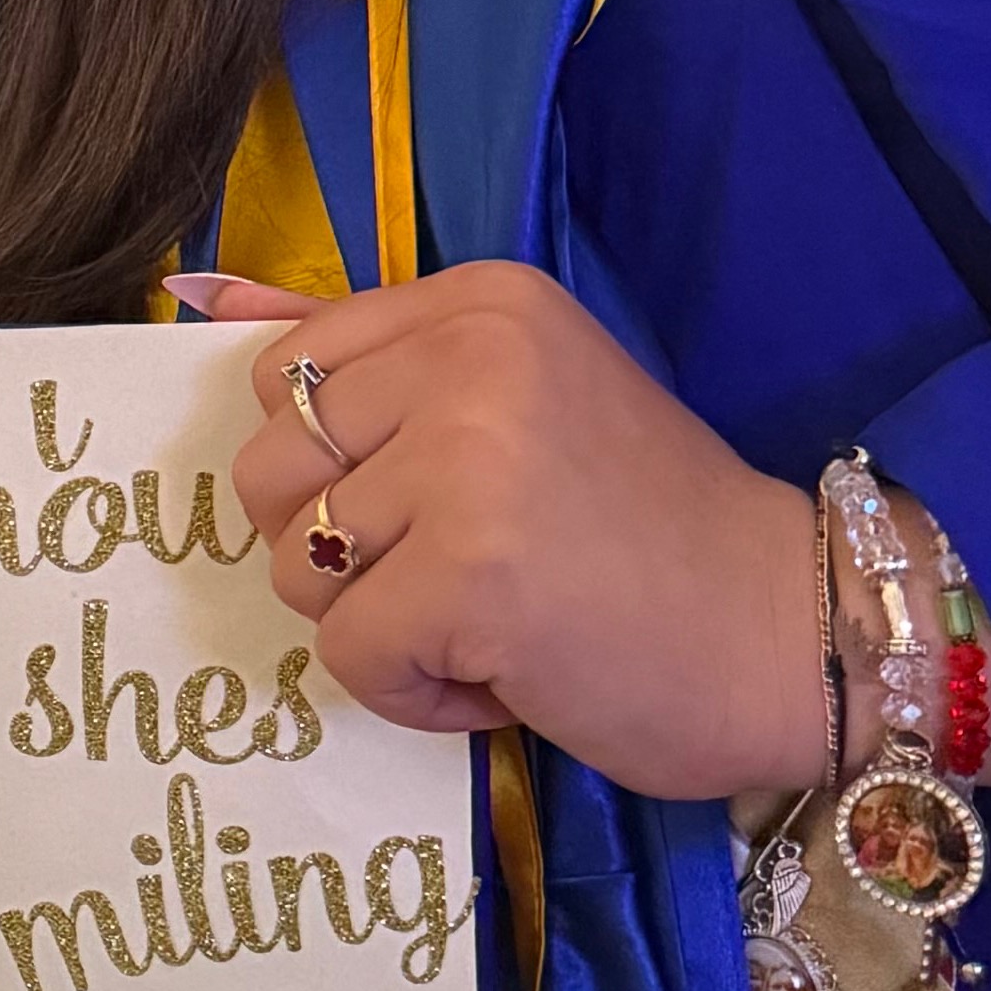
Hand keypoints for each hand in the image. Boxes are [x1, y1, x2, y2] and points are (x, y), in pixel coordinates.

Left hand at [180, 262, 816, 800]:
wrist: (796, 635)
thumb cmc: (651, 532)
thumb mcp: (515, 400)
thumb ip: (366, 356)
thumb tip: (193, 299)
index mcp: (481, 302)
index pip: (286, 373)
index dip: (333, 467)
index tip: (436, 501)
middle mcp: (470, 358)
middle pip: (267, 470)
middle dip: (336, 551)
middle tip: (459, 575)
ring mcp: (467, 463)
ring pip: (293, 565)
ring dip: (379, 624)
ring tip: (489, 622)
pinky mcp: (467, 575)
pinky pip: (346, 653)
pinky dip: (412, 691)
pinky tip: (505, 675)